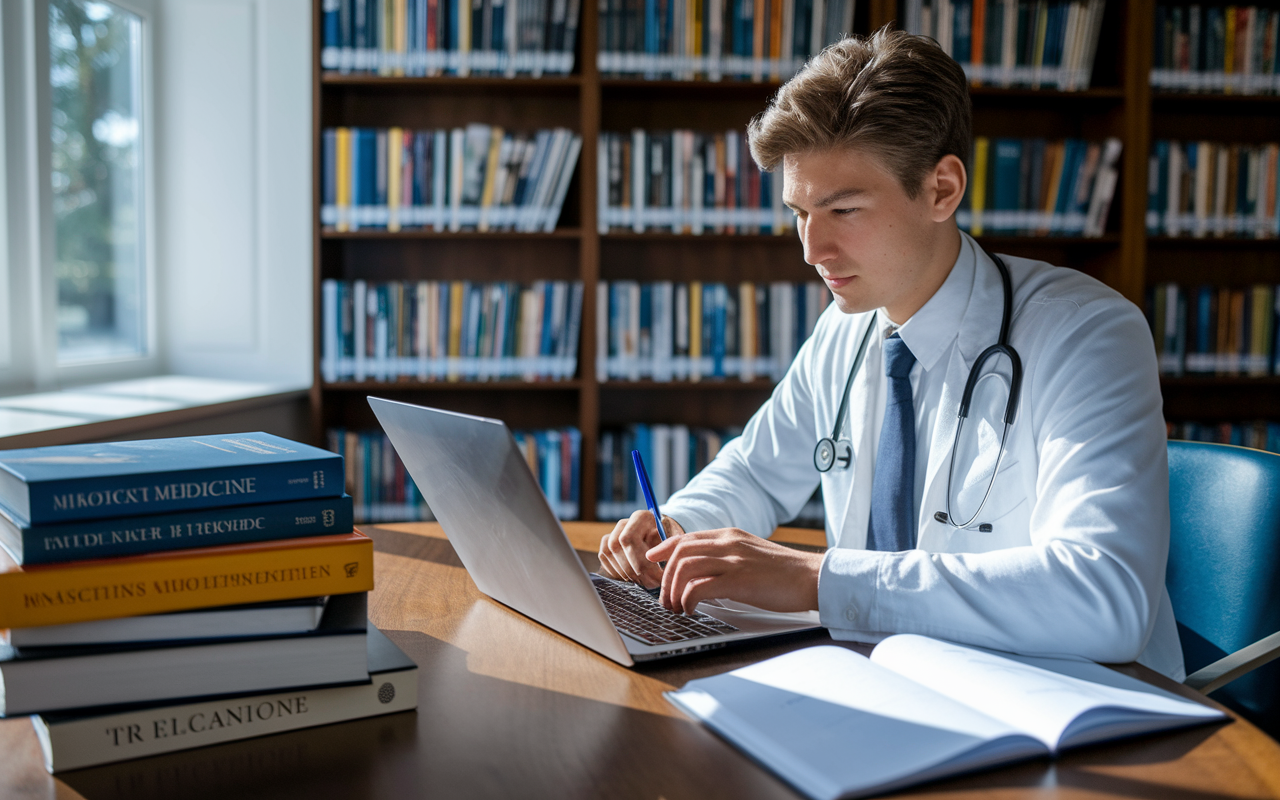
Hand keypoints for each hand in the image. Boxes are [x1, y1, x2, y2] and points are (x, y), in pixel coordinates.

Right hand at [597, 510, 686, 588]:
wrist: (663, 541)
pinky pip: (604, 559)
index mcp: (641, 517)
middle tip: (652, 584)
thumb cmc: (671, 543)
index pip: (628, 539)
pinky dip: (617, 573)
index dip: (640, 561)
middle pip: (617, 547)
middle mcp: (624, 523)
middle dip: (634, 571)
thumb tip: (660, 567)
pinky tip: (633, 579)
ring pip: (608, 554)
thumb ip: (668, 552)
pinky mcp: (606, 545)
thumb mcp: (675, 544)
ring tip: (645, 583)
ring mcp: (613, 533)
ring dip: (625, 573)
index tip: (657, 576)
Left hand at [646, 528, 822, 614]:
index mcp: (730, 536)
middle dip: (665, 577)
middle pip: (680, 552)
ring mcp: (733, 560)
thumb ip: (729, 558)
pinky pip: (699, 586)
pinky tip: (691, 609)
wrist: (812, 577)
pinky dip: (688, 599)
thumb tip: (705, 576)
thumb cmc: (785, 573)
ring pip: (684, 567)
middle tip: (665, 598)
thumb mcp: (751, 555)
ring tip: (676, 607)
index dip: (664, 547)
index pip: (687, 537)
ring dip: (673, 590)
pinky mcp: (739, 580)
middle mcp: (728, 544)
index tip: (653, 558)